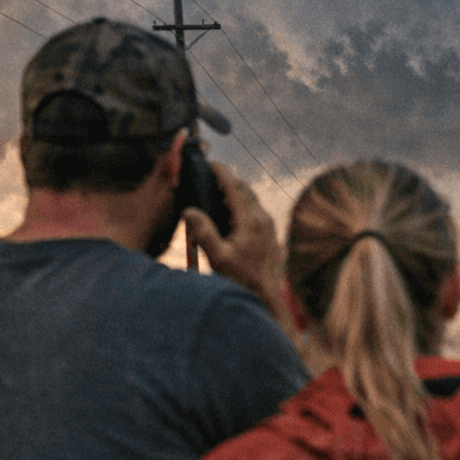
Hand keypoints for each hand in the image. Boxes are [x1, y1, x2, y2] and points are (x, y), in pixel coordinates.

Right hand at [182, 162, 284, 317]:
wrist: (266, 296)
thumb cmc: (241, 278)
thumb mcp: (218, 258)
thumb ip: (204, 232)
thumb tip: (189, 211)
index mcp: (250, 220)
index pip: (234, 188)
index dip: (222, 173)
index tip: (210, 163)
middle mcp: (262, 218)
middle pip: (244, 190)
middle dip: (228, 180)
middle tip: (210, 175)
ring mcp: (269, 225)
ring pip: (251, 199)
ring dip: (235, 192)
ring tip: (217, 191)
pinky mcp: (270, 233)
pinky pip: (255, 210)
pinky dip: (242, 204)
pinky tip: (230, 213)